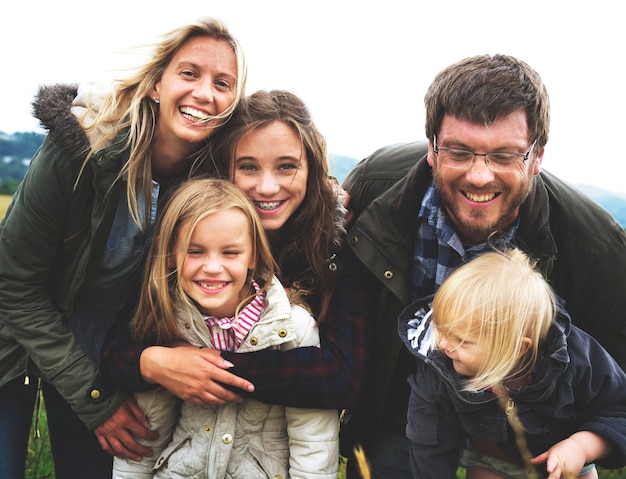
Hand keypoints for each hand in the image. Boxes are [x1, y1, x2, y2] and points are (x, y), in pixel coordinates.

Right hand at [94, 396, 157, 460]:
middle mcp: (116, 429)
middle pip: (131, 444)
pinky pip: (106, 447)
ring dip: (129, 455)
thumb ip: (138, 412)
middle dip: (142, 450)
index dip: (150, 436)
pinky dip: (113, 453)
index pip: (141, 431)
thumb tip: (147, 423)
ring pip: (119, 449)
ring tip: (137, 457)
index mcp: (125, 419)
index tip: (155, 437)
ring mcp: (107, 433)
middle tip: (149, 453)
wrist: (95, 396)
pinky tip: (120, 454)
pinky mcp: (99, 434)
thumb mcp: (129, 400)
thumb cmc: (113, 396)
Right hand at [140, 344, 254, 404]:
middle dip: (236, 396)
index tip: (251, 388)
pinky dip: (212, 403)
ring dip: (225, 401)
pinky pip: (204, 403)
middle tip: (243, 397)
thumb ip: (216, 358)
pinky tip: (216, 401)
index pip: (230, 379)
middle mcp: (203, 383)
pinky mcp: (188, 398)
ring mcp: (195, 392)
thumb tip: (230, 365)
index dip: (242, 384)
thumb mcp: (199, 352)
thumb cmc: (180, 356)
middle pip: (224, 393)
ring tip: (231, 400)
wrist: (160, 366)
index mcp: (207, 370)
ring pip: (215, 401)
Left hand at [530, 431, 608, 478]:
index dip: (551, 466)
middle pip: (556, 475)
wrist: (580, 449)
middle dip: (552, 478)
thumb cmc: (564, 448)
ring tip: (553, 473)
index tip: (549, 470)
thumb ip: (541, 458)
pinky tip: (561, 474)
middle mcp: (564, 466)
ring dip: (557, 477)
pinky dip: (562, 477)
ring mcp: (570, 472)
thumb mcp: (551, 451)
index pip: (553, 463)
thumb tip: (532, 461)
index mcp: (556, 458)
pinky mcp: (575, 475)